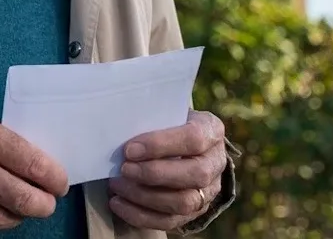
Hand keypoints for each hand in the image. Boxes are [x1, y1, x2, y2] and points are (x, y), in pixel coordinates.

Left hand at [108, 110, 226, 231]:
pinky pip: (170, 221)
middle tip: (124, 169)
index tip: (130, 149)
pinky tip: (118, 204)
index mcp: (211, 130)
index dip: (161, 145)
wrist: (181, 144)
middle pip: (194, 174)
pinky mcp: (194, 211)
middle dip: (154, 174)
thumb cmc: (165, 123)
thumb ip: (149, 116)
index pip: (193, 138)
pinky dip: (141, 215)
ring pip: (184, 202)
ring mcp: (209, 190)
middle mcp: (216, 162)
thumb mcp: (163, 111)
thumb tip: (116, 124)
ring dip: (145, 196)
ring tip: (117, 185)